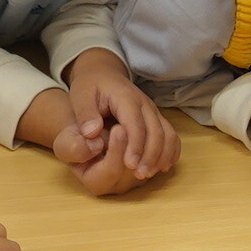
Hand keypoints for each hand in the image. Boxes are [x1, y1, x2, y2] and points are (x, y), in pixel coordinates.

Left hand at [53, 50, 177, 189]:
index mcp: (126, 97)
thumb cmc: (90, 86)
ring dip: (161, 156)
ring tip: (149, 173)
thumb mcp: (80, 95)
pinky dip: (171, 151)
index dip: (135, 146)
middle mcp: (145, 103)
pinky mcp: (157, 118)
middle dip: (149, 155)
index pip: (136, 124)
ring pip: (167, 134)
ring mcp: (153, 111)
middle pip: (156, 131)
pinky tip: (163, 166)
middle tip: (139, 175)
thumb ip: (85, 113)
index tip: (129, 165)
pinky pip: (171, 135)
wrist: (104, 75)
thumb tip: (92, 133)